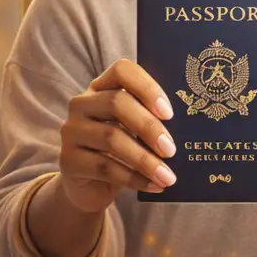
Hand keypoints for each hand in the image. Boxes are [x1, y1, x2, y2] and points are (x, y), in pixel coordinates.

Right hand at [57, 59, 176, 213]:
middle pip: (117, 103)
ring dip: (145, 160)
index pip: (122, 71)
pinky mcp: (67, 160)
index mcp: (102, 87)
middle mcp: (82, 104)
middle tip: (172, 150)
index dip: (147, 87)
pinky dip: (133, 178)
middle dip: (149, 127)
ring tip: (168, 176)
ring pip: (111, 139)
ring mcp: (71, 131)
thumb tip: (188, 128)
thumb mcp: (136, 129)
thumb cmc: (123, 149)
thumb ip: (153, 119)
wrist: (91, 184)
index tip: (169, 112)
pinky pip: (104, 167)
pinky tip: (153, 186)